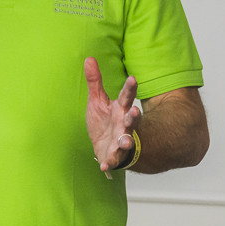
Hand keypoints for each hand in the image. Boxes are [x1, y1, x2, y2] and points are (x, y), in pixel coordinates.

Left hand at [84, 56, 139, 176]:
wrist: (105, 146)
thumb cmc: (104, 121)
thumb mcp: (97, 100)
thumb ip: (94, 81)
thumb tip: (89, 58)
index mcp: (120, 109)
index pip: (126, 96)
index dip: (130, 87)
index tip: (133, 78)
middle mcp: (123, 124)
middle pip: (131, 119)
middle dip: (134, 116)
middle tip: (135, 110)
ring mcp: (120, 140)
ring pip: (127, 140)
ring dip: (127, 140)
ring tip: (126, 141)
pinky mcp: (114, 155)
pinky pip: (113, 160)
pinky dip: (109, 163)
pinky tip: (104, 166)